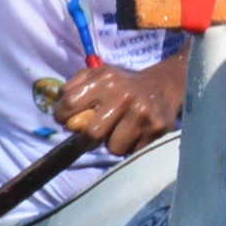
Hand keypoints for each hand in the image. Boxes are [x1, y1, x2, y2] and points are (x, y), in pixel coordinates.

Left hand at [53, 63, 178, 155]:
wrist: (164, 86)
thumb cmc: (123, 83)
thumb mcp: (98, 74)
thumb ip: (74, 86)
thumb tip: (61, 110)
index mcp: (106, 79)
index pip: (69, 104)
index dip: (62, 116)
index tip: (67, 119)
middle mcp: (124, 97)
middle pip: (92, 134)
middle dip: (86, 139)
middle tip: (91, 135)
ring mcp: (142, 115)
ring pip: (114, 148)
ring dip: (112, 143)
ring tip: (119, 130)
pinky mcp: (157, 130)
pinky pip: (132, 151)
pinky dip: (130, 146)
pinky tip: (135, 132)